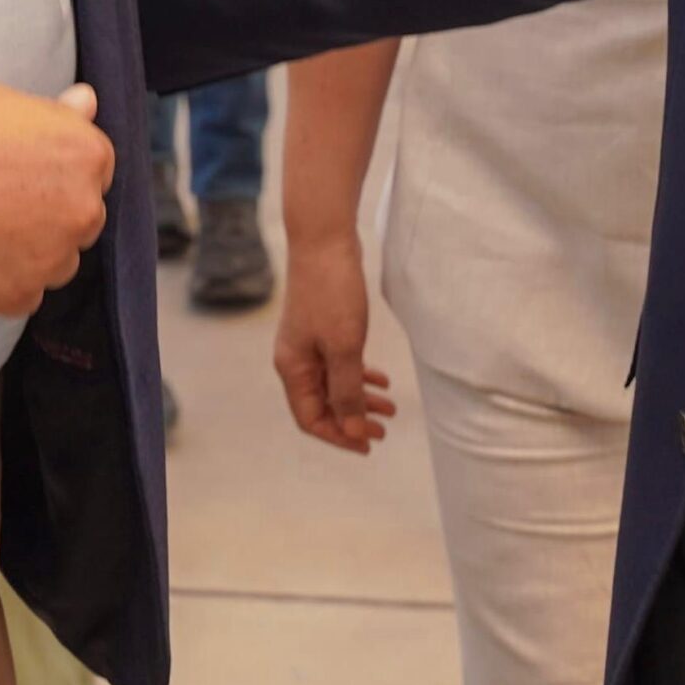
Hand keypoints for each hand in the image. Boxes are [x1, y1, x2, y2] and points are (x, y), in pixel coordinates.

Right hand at [0, 82, 112, 316]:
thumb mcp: (4, 102)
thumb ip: (56, 115)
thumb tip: (86, 102)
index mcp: (86, 156)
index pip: (92, 169)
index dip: (54, 168)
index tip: (20, 168)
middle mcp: (81, 210)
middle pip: (79, 217)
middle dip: (49, 211)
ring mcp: (50, 259)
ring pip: (54, 260)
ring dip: (30, 250)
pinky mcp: (16, 297)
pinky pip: (23, 293)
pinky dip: (1, 279)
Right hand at [274, 234, 394, 453]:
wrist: (325, 240)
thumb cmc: (332, 292)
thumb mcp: (344, 348)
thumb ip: (347, 391)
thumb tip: (351, 431)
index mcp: (293, 369)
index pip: (311, 418)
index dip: (339, 436)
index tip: (369, 444)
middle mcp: (296, 360)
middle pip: (323, 405)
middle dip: (353, 420)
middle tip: (384, 430)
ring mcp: (309, 343)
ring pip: (334, 383)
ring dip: (361, 398)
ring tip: (391, 407)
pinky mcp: (323, 326)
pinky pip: (340, 363)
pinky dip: (360, 374)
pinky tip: (381, 378)